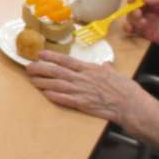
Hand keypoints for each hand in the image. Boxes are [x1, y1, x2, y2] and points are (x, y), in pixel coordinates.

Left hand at [24, 51, 150, 126]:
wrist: (130, 105)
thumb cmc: (125, 89)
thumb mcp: (116, 73)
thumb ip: (107, 68)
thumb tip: (105, 64)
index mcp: (89, 69)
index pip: (66, 60)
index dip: (51, 56)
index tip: (40, 54)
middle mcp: (82, 78)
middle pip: (56, 72)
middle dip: (40, 68)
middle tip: (28, 67)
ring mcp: (81, 91)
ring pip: (56, 85)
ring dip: (42, 82)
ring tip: (31, 80)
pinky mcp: (82, 104)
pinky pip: (63, 99)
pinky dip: (52, 96)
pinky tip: (44, 94)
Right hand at [124, 0, 158, 52]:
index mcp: (157, 1)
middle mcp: (150, 11)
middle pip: (134, 6)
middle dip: (132, 9)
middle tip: (138, 14)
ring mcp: (148, 22)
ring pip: (131, 18)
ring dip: (132, 19)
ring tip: (142, 24)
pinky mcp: (147, 33)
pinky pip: (133, 30)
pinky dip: (129, 28)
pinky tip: (131, 30)